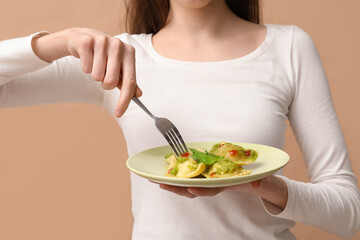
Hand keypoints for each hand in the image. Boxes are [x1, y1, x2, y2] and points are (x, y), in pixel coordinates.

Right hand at [32, 28, 141, 116]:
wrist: (84, 39)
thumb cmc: (105, 57)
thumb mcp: (119, 67)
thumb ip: (128, 81)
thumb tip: (139, 95)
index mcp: (129, 52)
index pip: (130, 81)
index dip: (124, 100)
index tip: (119, 113)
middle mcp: (118, 45)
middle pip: (111, 81)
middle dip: (105, 84)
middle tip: (103, 76)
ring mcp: (102, 41)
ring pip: (97, 76)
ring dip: (94, 75)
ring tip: (95, 64)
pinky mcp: (87, 42)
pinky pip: (86, 68)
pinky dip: (85, 68)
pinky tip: (87, 58)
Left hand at [156, 175, 287, 208]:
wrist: (259, 182)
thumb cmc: (259, 180)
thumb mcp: (261, 181)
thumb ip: (260, 183)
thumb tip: (259, 184)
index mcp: (226, 184)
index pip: (212, 189)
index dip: (201, 190)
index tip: (191, 189)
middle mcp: (216, 183)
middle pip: (194, 188)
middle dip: (177, 188)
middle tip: (161, 184)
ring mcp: (211, 178)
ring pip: (190, 182)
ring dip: (174, 182)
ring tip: (157, 179)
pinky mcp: (209, 171)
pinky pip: (192, 174)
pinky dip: (180, 173)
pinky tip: (169, 171)